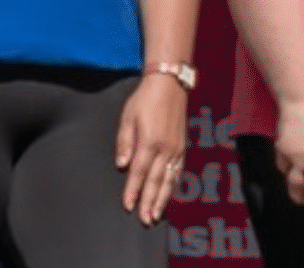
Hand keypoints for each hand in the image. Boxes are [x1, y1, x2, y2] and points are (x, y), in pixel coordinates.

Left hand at [114, 76, 188, 221]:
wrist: (169, 85)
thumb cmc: (145, 100)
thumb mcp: (127, 118)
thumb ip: (124, 143)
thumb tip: (121, 165)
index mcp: (149, 142)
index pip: (138, 173)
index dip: (132, 191)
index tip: (128, 206)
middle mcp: (165, 149)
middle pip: (156, 182)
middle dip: (149, 202)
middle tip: (145, 219)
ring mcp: (176, 149)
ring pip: (169, 180)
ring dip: (163, 199)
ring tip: (157, 214)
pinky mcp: (182, 146)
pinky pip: (178, 171)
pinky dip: (173, 185)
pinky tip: (169, 194)